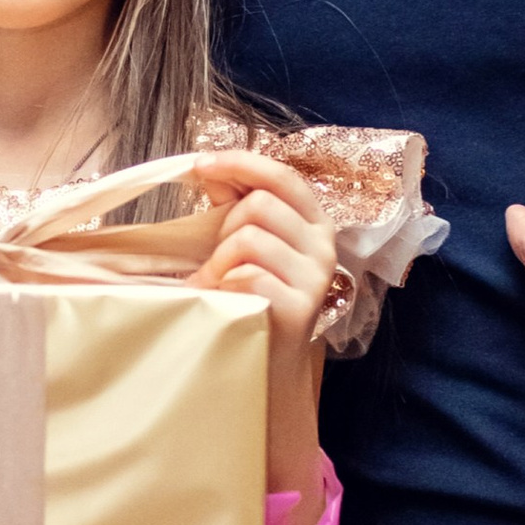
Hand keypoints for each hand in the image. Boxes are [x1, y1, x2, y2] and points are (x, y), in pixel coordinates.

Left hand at [191, 149, 337, 361]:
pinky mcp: (300, 309)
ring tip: (218, 283)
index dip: (241, 163)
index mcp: (314, 222)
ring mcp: (314, 279)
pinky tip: (225, 301)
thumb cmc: (255, 295)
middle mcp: (324, 246)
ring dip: (220, 261)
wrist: (270, 361)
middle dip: (225, 227)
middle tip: (218, 258)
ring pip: (249, 238)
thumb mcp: (248, 243)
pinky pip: (248, 276)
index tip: (201, 165)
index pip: (283, 176)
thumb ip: (234, 204)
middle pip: (259, 204)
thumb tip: (208, 168)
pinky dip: (225, 286)